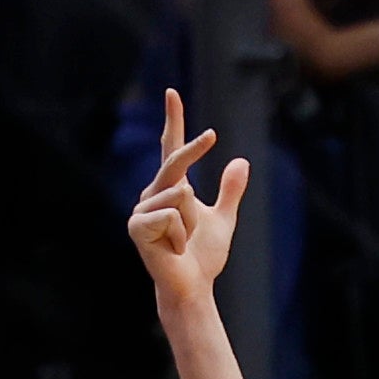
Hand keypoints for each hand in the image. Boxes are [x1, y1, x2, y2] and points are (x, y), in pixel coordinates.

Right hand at [128, 91, 250, 307]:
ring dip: (191, 222)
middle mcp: (152, 193)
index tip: (173, 92)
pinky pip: (170, 215)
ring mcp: (141, 209)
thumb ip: (230, 191)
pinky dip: (181, 235)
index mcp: (171, 187)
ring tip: (182, 242)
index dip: (173, 120)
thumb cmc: (203, 257)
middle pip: (176, 161)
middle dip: (194, 148)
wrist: (193, 286)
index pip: (171, 147)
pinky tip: (173, 250)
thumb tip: (241, 161)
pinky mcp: (136, 226)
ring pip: (180, 194)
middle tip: (211, 135)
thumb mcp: (223, 219)